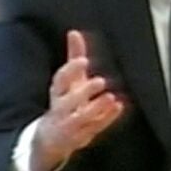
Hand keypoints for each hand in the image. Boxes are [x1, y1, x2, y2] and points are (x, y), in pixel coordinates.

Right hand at [30, 30, 124, 170]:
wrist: (51, 138)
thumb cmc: (64, 101)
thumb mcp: (68, 80)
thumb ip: (73, 57)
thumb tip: (74, 32)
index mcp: (57, 92)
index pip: (60, 80)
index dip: (70, 70)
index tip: (83, 60)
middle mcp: (60, 109)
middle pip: (68, 101)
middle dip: (83, 91)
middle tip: (100, 80)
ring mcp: (69, 124)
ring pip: (80, 118)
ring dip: (95, 108)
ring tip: (111, 97)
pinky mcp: (80, 136)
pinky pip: (94, 128)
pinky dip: (106, 119)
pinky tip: (119, 107)